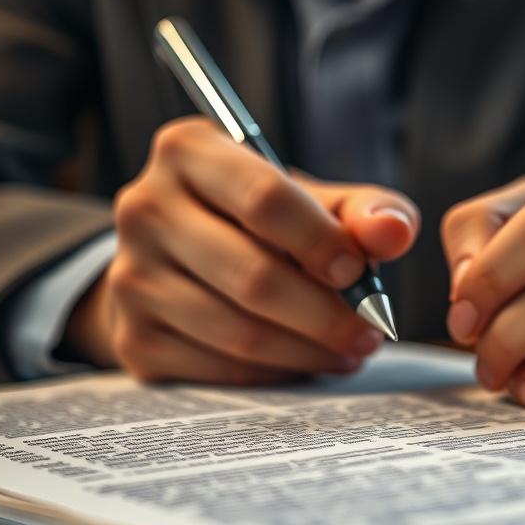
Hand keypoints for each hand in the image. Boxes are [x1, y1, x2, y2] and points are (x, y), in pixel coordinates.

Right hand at [63, 117, 419, 384]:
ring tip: (351, 347)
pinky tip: (307, 361)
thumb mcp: (313, 199)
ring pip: (239, 331)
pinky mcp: (133, 339)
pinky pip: (220, 369)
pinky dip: (277, 372)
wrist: (181, 259)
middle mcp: (145, 208)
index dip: (322, 241)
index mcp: (189, 151)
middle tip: (372, 330)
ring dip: (310, 349)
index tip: (359, 274)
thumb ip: (364, 210)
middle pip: (253, 275)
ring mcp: (130, 277)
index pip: (265, 198)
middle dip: (328, 313)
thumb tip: (394, 232)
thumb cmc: (263, 221)